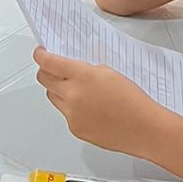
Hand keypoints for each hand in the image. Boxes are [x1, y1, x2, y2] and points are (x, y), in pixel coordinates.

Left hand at [34, 49, 160, 154]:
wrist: (143, 128)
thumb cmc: (132, 100)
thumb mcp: (107, 72)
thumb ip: (84, 69)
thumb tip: (70, 70)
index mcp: (81, 75)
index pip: (49, 62)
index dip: (40, 55)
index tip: (40, 53)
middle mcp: (72, 95)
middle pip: (44, 79)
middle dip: (46, 71)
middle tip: (52, 68)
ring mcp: (71, 114)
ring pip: (53, 96)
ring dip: (58, 90)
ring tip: (77, 90)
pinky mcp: (75, 129)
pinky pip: (65, 114)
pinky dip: (71, 108)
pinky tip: (89, 108)